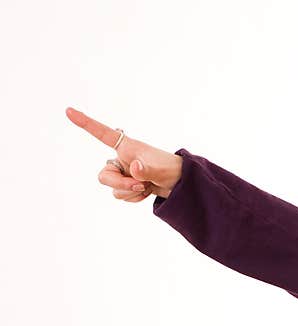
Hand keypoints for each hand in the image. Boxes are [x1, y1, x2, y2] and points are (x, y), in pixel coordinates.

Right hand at [65, 106, 182, 201]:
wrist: (183, 184)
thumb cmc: (172, 169)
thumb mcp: (160, 169)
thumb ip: (146, 169)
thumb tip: (134, 168)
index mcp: (127, 147)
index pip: (102, 134)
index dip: (86, 123)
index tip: (69, 110)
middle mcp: (122, 159)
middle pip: (104, 176)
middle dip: (120, 185)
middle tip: (140, 185)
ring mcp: (125, 173)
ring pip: (114, 189)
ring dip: (130, 192)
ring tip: (148, 186)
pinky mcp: (129, 185)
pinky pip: (122, 196)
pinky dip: (135, 197)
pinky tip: (147, 191)